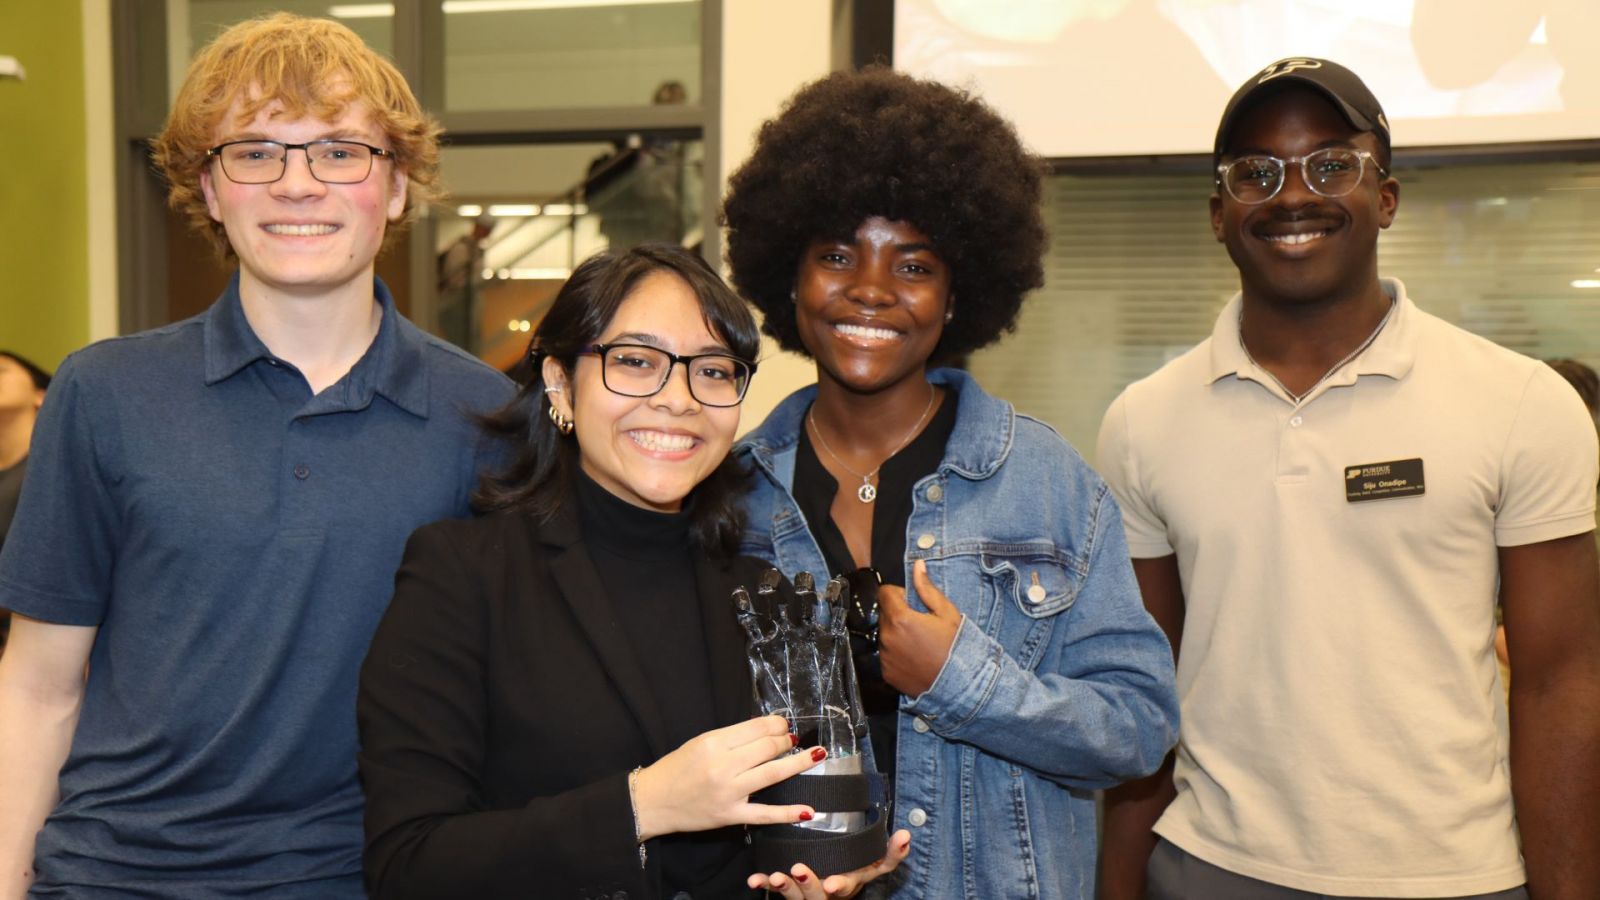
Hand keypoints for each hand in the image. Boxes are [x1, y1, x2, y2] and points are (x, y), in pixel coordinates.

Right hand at [631, 714, 825, 839]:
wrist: (653, 801)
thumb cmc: (676, 768)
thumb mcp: (700, 742)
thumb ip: (731, 737)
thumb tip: (766, 729)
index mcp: (713, 743)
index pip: (756, 728)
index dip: (777, 724)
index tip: (784, 724)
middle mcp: (723, 766)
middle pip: (768, 748)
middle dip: (787, 741)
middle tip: (794, 739)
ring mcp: (729, 792)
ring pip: (772, 774)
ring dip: (798, 763)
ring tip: (816, 755)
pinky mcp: (731, 816)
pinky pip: (765, 814)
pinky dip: (788, 813)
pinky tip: (808, 809)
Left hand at [747, 829, 911, 897]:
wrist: (832, 886)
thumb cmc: (855, 867)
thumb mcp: (875, 861)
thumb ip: (892, 852)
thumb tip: (908, 834)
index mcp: (853, 881)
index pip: (858, 880)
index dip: (846, 882)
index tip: (836, 881)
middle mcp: (832, 891)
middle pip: (821, 894)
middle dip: (809, 884)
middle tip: (797, 870)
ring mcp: (811, 894)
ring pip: (798, 896)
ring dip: (786, 886)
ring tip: (776, 876)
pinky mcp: (793, 891)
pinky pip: (777, 890)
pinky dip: (765, 884)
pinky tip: (755, 879)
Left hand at [877, 560, 961, 696]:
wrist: (960, 684)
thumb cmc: (956, 646)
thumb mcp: (946, 613)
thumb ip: (926, 588)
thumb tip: (918, 564)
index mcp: (900, 618)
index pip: (885, 593)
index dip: (898, 594)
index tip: (912, 603)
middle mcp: (886, 637)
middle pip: (884, 614)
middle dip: (898, 614)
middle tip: (920, 624)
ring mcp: (885, 657)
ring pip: (884, 635)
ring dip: (896, 634)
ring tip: (919, 643)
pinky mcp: (886, 673)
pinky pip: (886, 655)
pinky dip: (896, 653)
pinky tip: (915, 658)